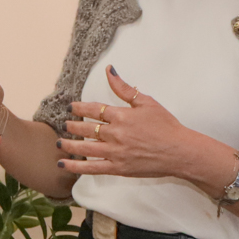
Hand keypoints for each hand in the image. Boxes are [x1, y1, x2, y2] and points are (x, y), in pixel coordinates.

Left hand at [56, 66, 224, 185]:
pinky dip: (76, 166)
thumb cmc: (166, 126)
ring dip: (70, 145)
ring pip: (85, 147)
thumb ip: (125, 88)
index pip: (94, 109)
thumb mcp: (147, 102)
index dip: (80, 108)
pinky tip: (63, 164)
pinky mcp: (118, 168)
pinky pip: (92, 168)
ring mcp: (115, 152)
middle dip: (73, 126)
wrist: (180, 151)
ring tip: (59, 143)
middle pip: (86, 128)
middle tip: (65, 124)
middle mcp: (115, 133)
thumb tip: (109, 70)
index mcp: (121, 115)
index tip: (72, 107)